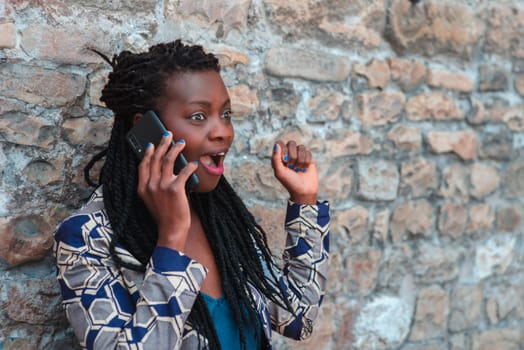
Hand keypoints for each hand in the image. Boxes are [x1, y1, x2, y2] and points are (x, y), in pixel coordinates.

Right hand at [137, 131, 197, 250]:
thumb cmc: (164, 216)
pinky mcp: (175, 189)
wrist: (171, 231)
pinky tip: (194, 163)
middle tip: (168, 136)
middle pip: (155, 158)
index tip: (151, 144)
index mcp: (142, 188)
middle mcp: (150, 185)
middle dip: (162, 144)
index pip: (143, 165)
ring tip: (181, 143)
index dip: (147, 153)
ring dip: (175, 149)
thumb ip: (153, 186)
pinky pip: (183, 171)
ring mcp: (162, 186)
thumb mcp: (152, 200)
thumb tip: (162, 170)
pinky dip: (190, 166)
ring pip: (167, 160)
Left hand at [271, 140, 318, 204]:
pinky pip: (308, 152)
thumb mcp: (279, 172)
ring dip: (300, 160)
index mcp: (279, 157)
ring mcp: (299, 155)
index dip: (283, 150)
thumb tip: (277, 145)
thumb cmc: (290, 182)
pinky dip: (306, 162)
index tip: (284, 161)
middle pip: (291, 143)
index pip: (280, 143)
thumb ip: (275, 158)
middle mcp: (289, 154)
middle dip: (292, 156)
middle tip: (291, 166)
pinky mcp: (308, 158)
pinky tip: (305, 169)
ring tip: (298, 169)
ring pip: (301, 147)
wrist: (303, 191)